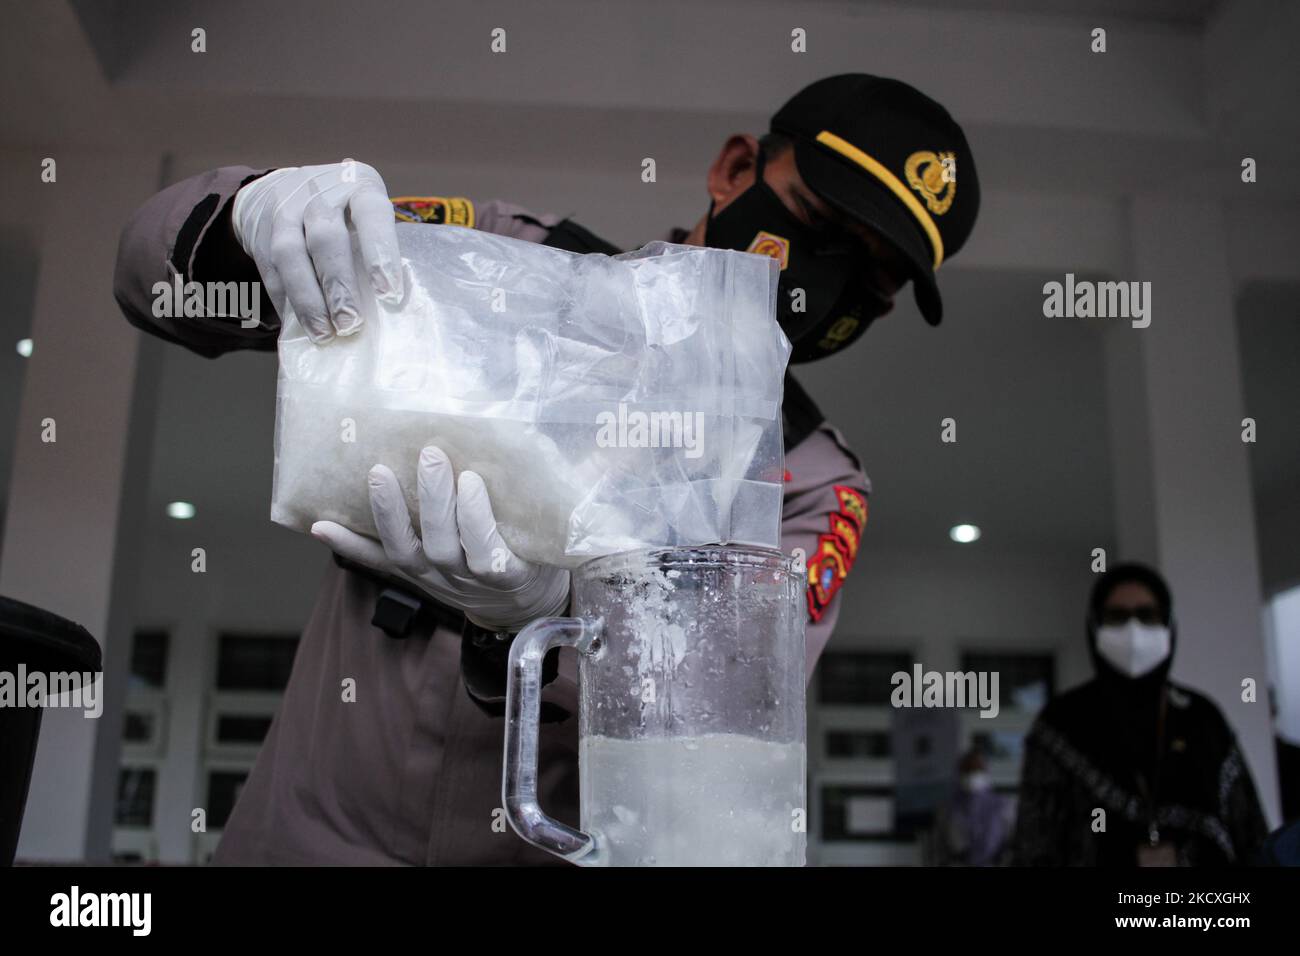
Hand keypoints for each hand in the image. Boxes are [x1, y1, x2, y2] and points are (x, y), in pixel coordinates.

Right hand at [231, 160, 402, 343]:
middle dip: (339, 286)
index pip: (371, 214)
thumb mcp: (364, 212)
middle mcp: (319, 192)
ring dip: (307, 300)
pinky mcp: (260, 232)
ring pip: (290, 255)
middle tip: (351, 324)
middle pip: (326, 239)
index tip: (388, 293)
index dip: (380, 252)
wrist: (281, 186)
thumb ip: (374, 247)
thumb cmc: (343, 211)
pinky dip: (285, 301)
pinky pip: (270, 270)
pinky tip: (299, 327)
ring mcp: (285, 210)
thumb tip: (386, 309)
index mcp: (358, 185)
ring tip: (324, 333)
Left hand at [310, 446, 570, 632]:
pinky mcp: (411, 575)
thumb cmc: (544, 559)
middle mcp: (465, 579)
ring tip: (378, 474)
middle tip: (430, 455)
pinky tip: (319, 524)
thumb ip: (594, 491)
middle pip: (444, 545)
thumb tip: (628, 447)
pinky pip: (375, 564)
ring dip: (389, 515)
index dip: (478, 520)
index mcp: (508, 571)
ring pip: (406, 552)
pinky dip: (348, 546)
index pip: (489, 550)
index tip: (475, 480)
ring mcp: (433, 578)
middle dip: (435, 501)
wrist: (520, 609)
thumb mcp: (570, 535)